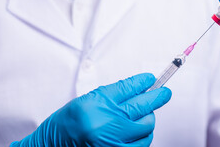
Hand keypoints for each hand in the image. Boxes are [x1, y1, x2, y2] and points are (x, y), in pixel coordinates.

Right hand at [11, 73, 171, 146]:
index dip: (144, 82)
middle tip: (165, 93)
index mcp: (97, 103)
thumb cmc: (70, 121)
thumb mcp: (90, 99)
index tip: (152, 79)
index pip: (128, 88)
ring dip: (148, 119)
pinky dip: (143, 136)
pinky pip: (142, 143)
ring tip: (142, 116)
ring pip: (147, 126)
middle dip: (158, 97)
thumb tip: (141, 87)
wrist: (54, 145)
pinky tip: (137, 130)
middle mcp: (106, 121)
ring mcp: (113, 140)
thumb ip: (115, 94)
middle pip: (142, 106)